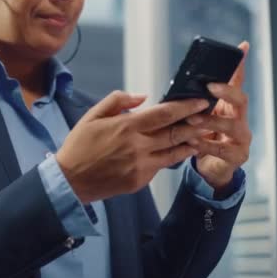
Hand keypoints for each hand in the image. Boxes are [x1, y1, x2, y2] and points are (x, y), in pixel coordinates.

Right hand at [56, 90, 209, 203]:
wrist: (70, 180)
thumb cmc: (79, 145)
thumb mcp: (92, 116)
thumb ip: (117, 101)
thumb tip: (142, 97)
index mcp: (126, 127)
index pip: (164, 114)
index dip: (186, 107)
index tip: (200, 102)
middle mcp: (137, 147)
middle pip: (175, 133)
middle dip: (194, 124)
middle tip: (206, 117)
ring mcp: (140, 166)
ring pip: (174, 153)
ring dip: (189, 142)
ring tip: (200, 134)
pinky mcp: (139, 181)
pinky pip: (161, 167)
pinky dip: (172, 157)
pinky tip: (179, 151)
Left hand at [186, 42, 251, 189]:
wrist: (209, 169)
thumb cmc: (201, 138)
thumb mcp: (196, 116)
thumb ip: (192, 102)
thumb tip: (178, 83)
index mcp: (229, 106)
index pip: (237, 81)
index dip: (239, 65)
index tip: (242, 46)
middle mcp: (240, 118)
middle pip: (241, 99)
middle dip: (226, 91)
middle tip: (210, 87)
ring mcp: (241, 137)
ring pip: (232, 125)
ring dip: (211, 120)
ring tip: (192, 119)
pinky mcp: (237, 155)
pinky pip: (223, 149)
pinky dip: (205, 144)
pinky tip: (191, 141)